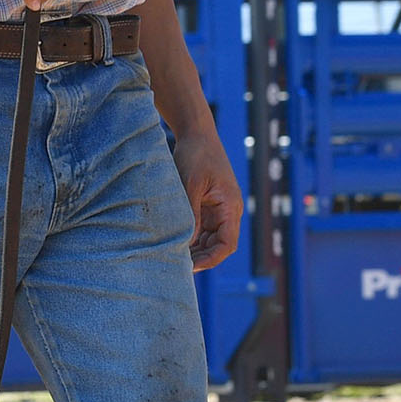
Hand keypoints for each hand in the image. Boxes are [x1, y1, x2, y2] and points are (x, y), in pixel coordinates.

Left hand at [169, 125, 242, 271]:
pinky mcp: (206, 205)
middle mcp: (227, 211)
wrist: (197, 134)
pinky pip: (201, 228)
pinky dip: (190, 237)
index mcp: (229, 207)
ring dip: (194, 249)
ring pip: (209, 239)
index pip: (227, 244)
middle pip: (218, 245)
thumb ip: (190, 215)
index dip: (211, 259)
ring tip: (171, 256)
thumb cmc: (195, 155)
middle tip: (175, 265)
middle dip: (200, 257)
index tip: (190, 267)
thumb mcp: (190, 185)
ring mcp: (217, 209)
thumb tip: (186, 243)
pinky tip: (173, 242)